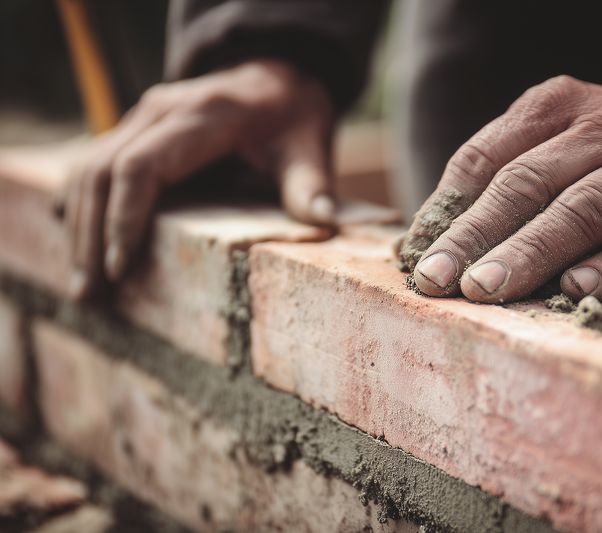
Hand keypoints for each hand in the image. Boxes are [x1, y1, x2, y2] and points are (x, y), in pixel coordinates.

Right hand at [65, 59, 333, 297]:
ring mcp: (140, 119)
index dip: (124, 217)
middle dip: (90, 236)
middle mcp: (158, 111)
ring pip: (87, 170)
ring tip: (82, 287)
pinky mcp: (134, 132)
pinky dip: (80, 207)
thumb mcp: (309, 147)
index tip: (120, 268)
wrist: (276, 80)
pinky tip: (79, 248)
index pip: (140, 166)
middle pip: (100, 172)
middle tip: (88, 295)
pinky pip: (92, 167)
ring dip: (78, 227)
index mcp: (200, 115)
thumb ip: (312, 184)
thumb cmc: (292, 118)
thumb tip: (325, 221)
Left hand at [402, 76, 601, 302]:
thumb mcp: (553, 149)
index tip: (418, 256)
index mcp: (557, 105)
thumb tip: (422, 245)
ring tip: (488, 289)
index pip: (487, 156)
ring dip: (530, 253)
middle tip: (439, 281)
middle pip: (528, 182)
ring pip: (583, 208)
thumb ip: (499, 183)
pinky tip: (576, 289)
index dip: (448, 209)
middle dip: (476, 235)